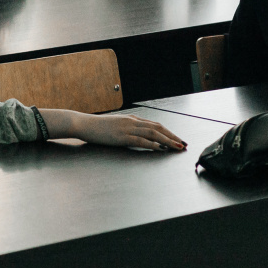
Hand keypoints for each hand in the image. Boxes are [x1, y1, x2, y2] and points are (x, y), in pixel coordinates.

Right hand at [46, 110, 186, 150]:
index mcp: (131, 119)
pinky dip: (153, 144)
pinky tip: (160, 148)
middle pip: (158, 128)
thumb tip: (138, 135)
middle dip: (173, 136)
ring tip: (177, 147)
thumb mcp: (115, 125)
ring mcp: (127, 128)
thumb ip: (127, 128)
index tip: (178, 139)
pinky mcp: (122, 137)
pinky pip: (141, 140)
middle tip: (183, 144)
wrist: (83, 124)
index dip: (169, 132)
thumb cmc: (97, 127)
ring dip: (167, 140)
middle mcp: (132, 122)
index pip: (155, 125)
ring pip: (153, 133)